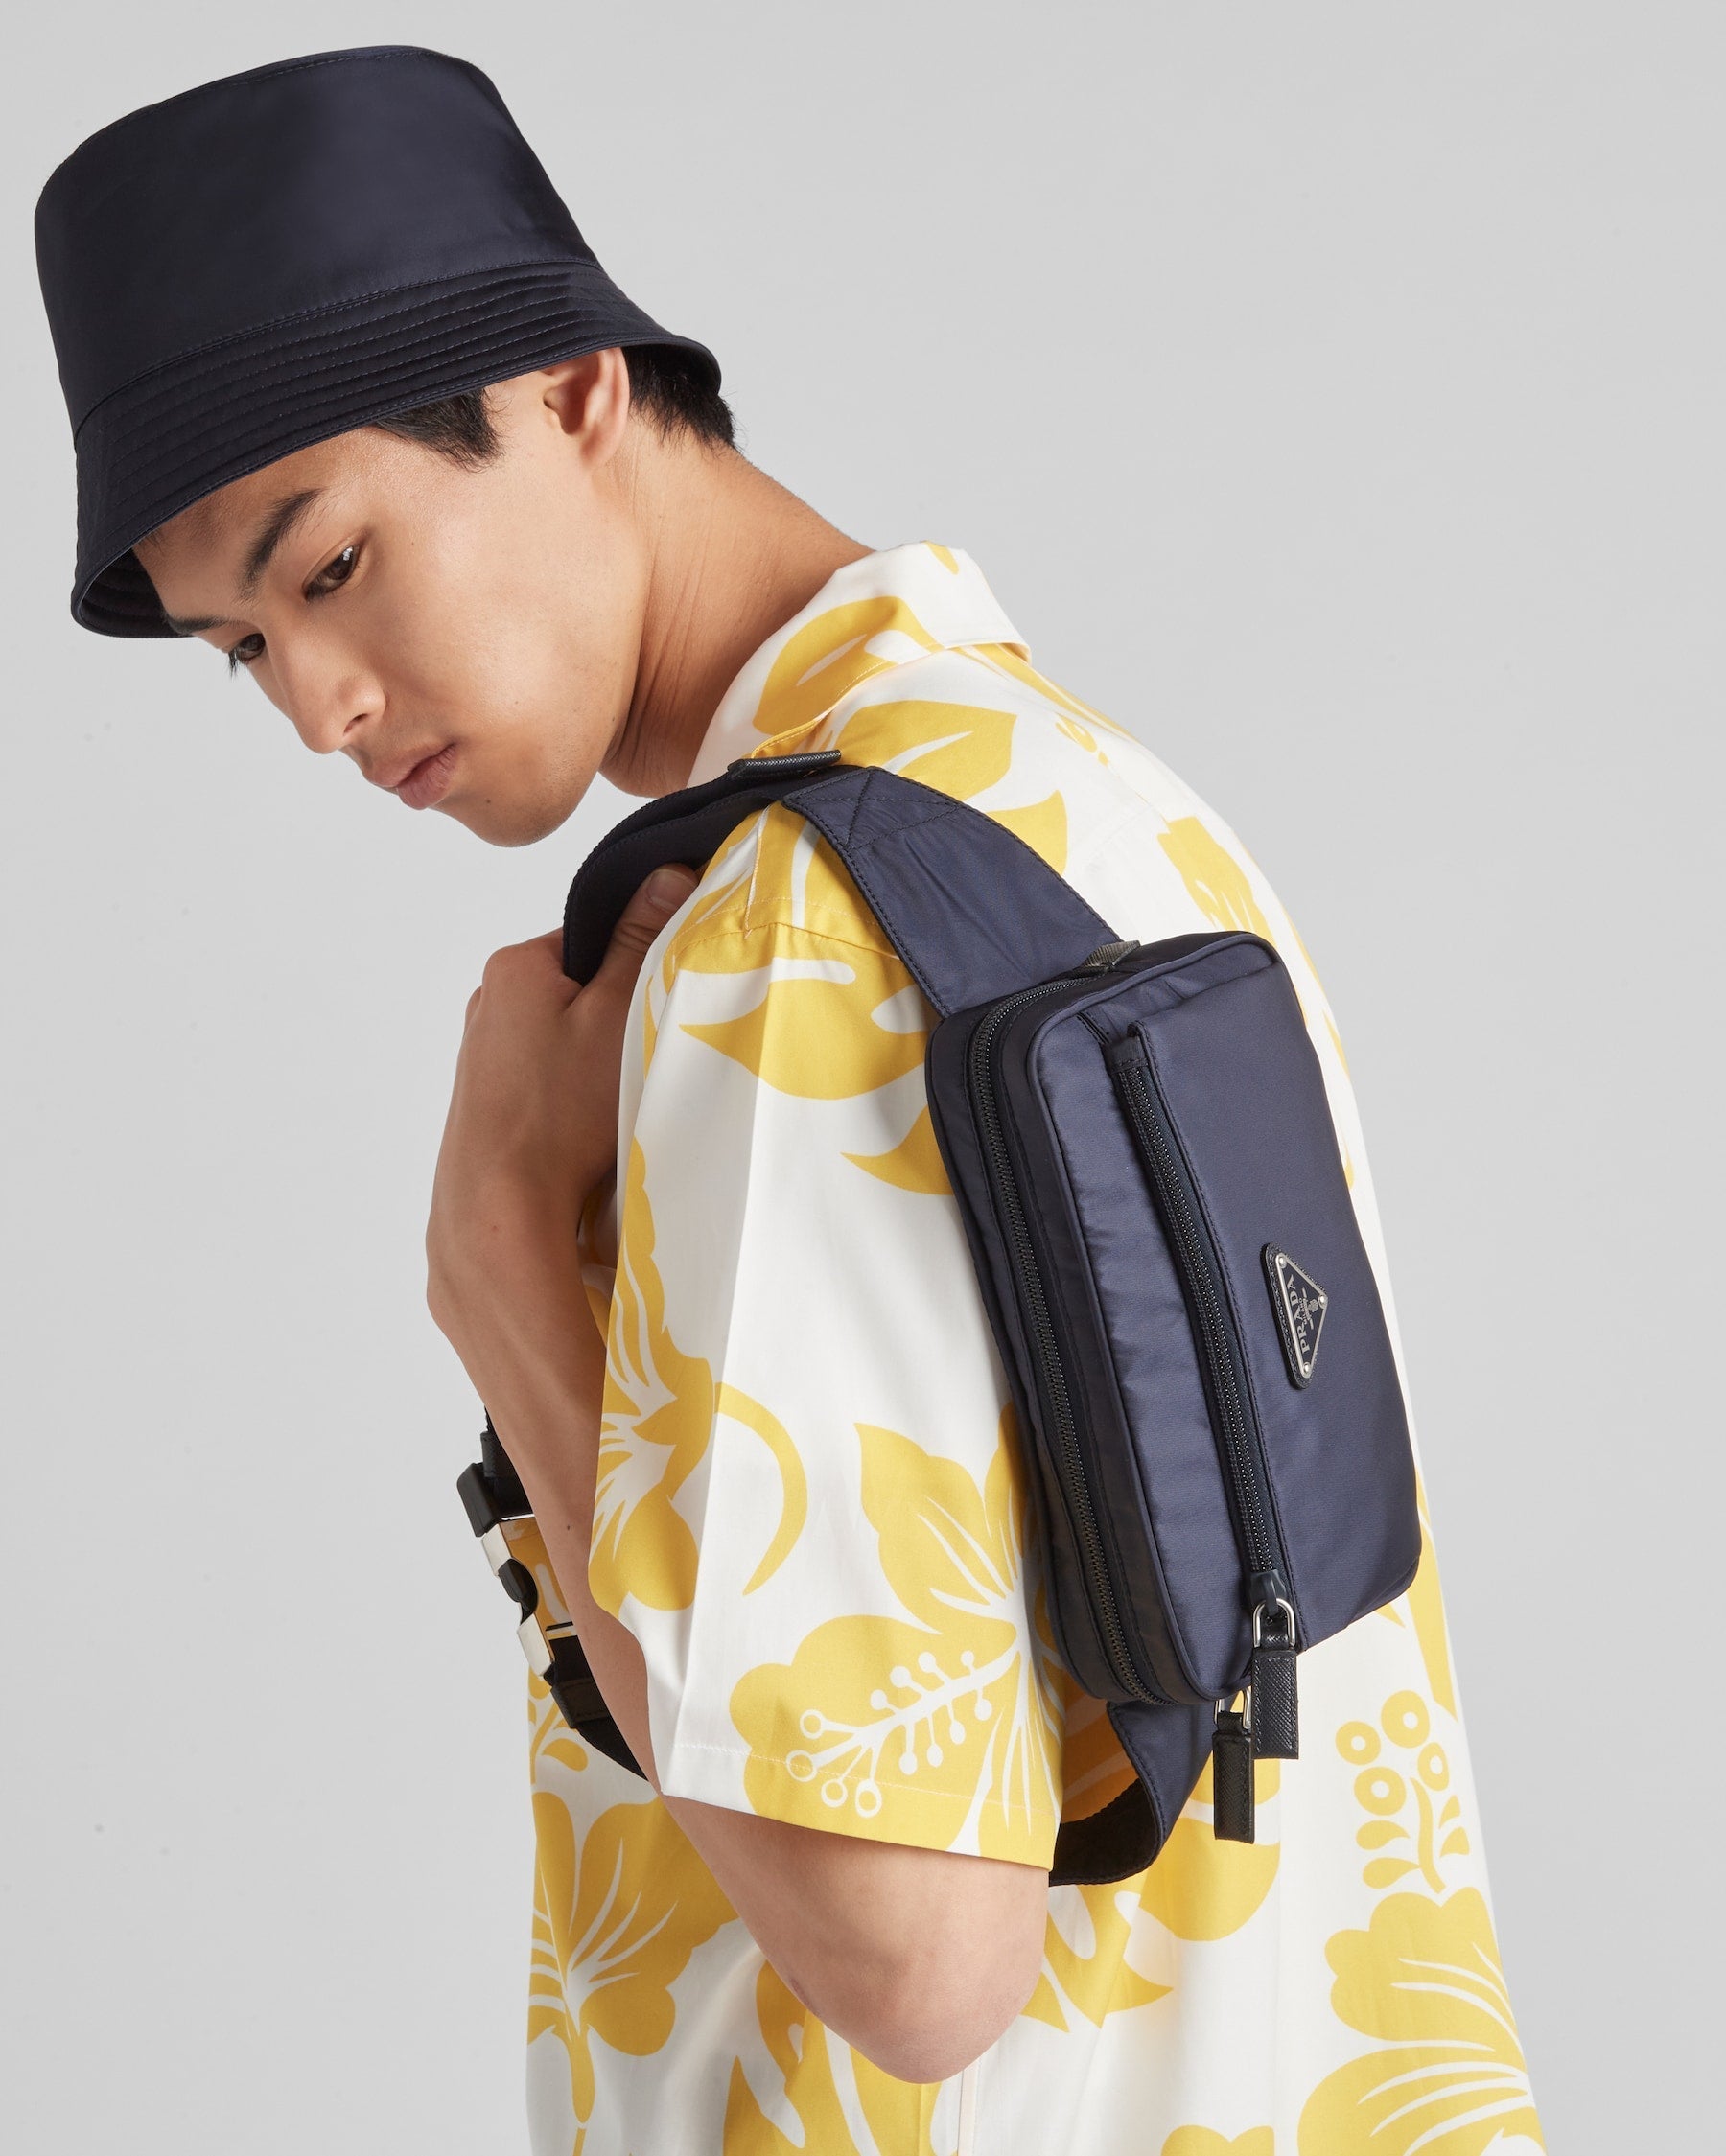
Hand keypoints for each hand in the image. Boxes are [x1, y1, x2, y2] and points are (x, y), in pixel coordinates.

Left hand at [425, 865, 697, 1404]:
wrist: (499, 1207)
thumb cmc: (560, 1110)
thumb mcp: (620, 1013)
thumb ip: (642, 941)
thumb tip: (667, 872)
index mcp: (516, 965)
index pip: (593, 938)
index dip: (637, 968)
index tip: (661, 1004)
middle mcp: (487, 1003)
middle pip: (577, 988)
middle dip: (615, 1017)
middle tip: (644, 1054)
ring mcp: (482, 1056)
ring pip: (561, 1038)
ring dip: (593, 1060)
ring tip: (613, 1098)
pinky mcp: (485, 1102)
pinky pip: (543, 1079)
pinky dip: (569, 1096)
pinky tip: (585, 1130)